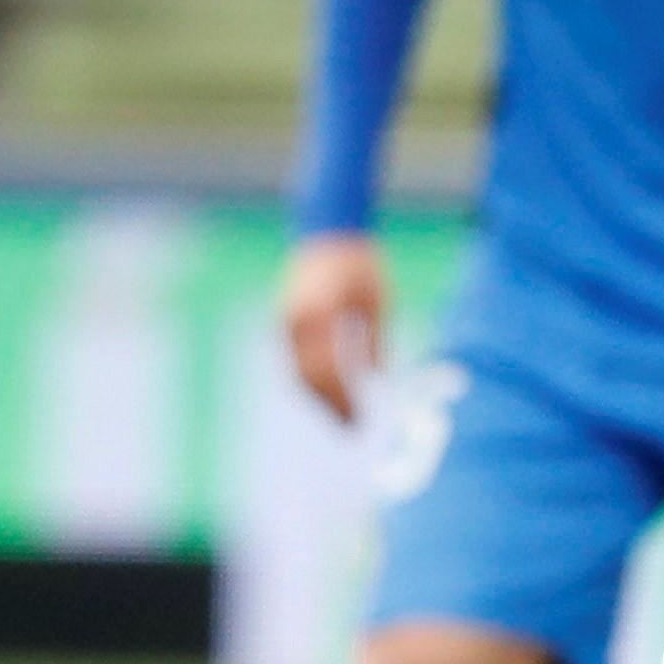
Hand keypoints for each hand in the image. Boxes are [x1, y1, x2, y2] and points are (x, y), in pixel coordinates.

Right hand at [281, 231, 388, 420]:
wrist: (328, 233)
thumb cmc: (362, 265)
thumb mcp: (378, 302)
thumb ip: (375, 341)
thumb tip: (376, 381)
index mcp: (324, 312)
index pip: (331, 369)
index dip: (344, 400)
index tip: (360, 421)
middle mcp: (300, 319)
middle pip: (310, 377)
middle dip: (331, 406)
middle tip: (352, 430)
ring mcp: (287, 320)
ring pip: (298, 372)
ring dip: (318, 399)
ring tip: (341, 419)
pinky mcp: (285, 321)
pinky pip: (295, 360)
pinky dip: (310, 382)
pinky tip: (327, 397)